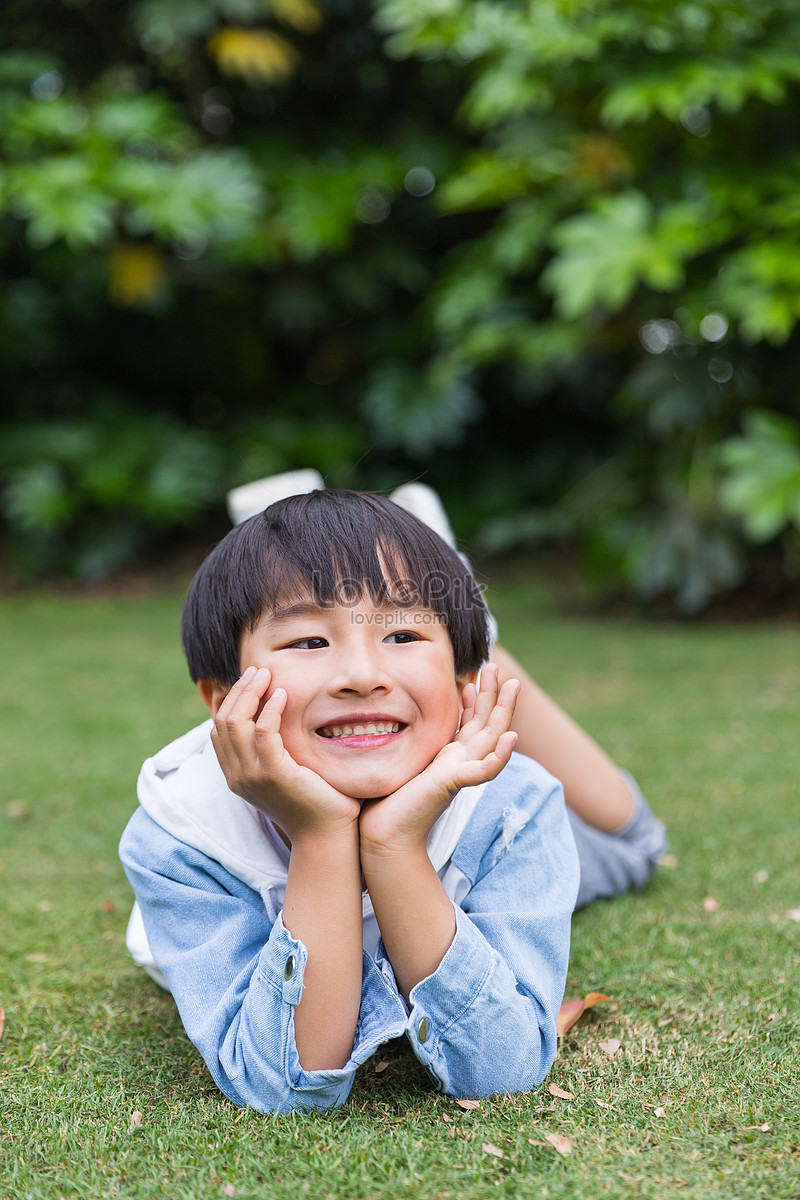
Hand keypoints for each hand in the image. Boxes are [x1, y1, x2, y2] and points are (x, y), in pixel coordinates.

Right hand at [210, 666, 360, 842]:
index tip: (252, 680)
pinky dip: (270, 709)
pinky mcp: (273, 774)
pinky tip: (284, 696)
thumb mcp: (286, 771)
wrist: (326, 835)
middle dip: (239, 690)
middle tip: (258, 670)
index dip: (232, 699)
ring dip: (250, 693)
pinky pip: (262, 733)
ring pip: (236, 723)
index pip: (219, 728)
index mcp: (237, 775)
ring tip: (267, 675)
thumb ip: (275, 749)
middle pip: (223, 721)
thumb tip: (278, 716)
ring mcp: (251, 776)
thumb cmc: (315, 801)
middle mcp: (237, 775)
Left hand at [359, 663, 518, 856]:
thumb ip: (413, 742)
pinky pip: (483, 771)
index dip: (473, 699)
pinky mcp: (454, 785)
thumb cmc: (387, 799)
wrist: (382, 833)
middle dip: (492, 694)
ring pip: (491, 739)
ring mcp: (460, 773)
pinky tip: (512, 738)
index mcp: (448, 756)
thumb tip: (399, 716)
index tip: (471, 677)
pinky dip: (500, 756)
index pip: (469, 722)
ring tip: (513, 686)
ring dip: (504, 712)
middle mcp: (459, 762)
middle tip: (496, 666)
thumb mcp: (404, 758)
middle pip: (485, 723)